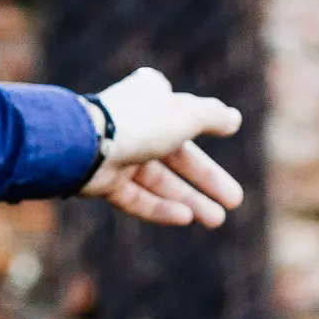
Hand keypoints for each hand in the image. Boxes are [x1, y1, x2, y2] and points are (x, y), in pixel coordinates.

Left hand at [78, 66, 244, 226]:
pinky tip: (185, 218)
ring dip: (189, 200)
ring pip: (159, 182)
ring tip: (217, 220)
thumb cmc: (139, 123)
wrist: (84, 146)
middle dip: (207, 179)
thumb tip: (233, 118)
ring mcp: (118, 155)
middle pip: (177, 156)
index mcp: (149, 98)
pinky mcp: (104, 182)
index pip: (180, 109)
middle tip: (235, 200)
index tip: (225, 132)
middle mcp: (134, 125)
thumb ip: (213, 116)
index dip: (200, 122)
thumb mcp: (187, 115)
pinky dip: (160, 208)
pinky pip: (137, 198)